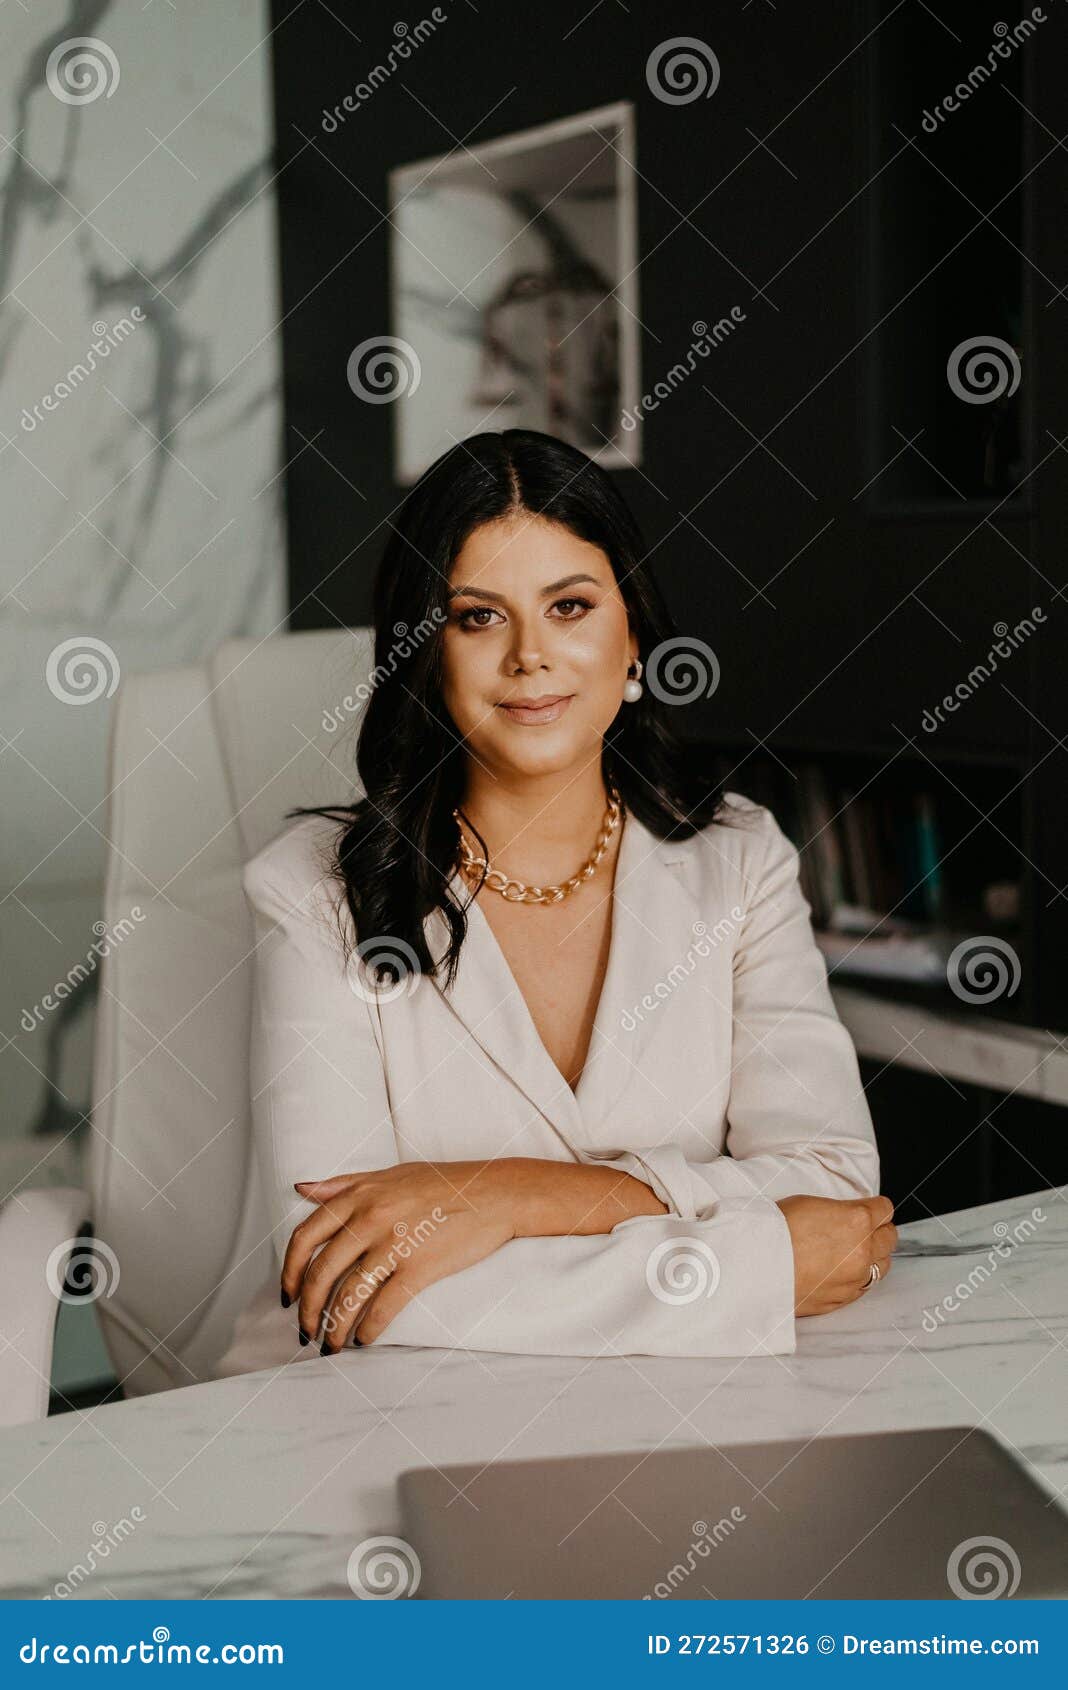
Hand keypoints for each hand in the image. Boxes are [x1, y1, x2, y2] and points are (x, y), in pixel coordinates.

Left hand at [283, 1156, 667, 1348]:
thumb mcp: (389, 1174)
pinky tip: (363, 1341)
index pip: (305, 1237)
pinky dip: (368, 1329)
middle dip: (307, 1310)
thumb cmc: (443, 1182)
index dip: (289, 1271)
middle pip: (321, 1273)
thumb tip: (301, 1189)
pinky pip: (384, 1306)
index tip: (287, 1295)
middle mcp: (370, 1218)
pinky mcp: (420, 1267)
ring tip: (331, 1346)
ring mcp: (395, 1243)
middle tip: (304, 1332)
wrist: (495, 1192)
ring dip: (334, 1328)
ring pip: (348, 1295)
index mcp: (358, 1196)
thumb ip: (343, 1184)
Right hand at [775, 1193, 896, 1316]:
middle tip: (863, 1228)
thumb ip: (838, 1211)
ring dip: (873, 1256)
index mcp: (857, 1220)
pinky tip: (840, 1270)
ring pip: (883, 1265)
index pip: (885, 1209)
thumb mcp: (808, 1203)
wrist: (755, 1266)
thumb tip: (847, 1215)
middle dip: (879, 1230)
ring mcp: (855, 1278)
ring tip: (852, 1251)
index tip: (869, 1208)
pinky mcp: (844, 1298)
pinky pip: (864, 1286)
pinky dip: (858, 1277)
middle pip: (890, 1237)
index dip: (875, 1207)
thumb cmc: (774, 1231)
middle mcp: (863, 1250)